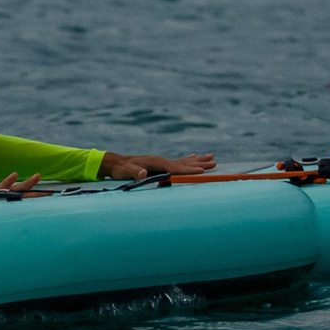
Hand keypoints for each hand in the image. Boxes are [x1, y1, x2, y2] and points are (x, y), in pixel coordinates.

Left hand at [100, 152, 215, 178]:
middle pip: (184, 163)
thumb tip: (142, 173)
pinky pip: (177, 162)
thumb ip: (134, 173)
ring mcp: (161, 161)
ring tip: (211, 157)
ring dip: (197, 160)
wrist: (115, 163)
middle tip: (215, 162)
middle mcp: (161, 160)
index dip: (189, 170)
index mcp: (156, 162)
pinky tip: (193, 156)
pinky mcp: (160, 164)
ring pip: (183, 161)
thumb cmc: (120, 169)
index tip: (202, 171)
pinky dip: (187, 160)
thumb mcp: (125, 172)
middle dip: (199, 163)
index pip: (176, 167)